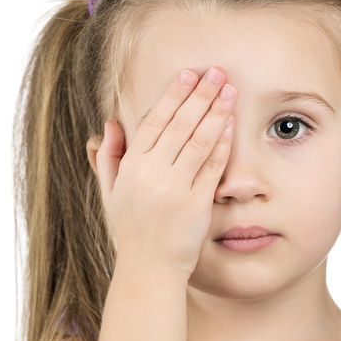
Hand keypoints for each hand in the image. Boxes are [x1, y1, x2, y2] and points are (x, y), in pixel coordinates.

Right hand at [94, 66, 236, 276]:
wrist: (149, 268)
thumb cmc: (131, 230)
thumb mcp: (111, 192)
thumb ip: (109, 157)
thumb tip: (110, 124)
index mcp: (131, 167)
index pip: (154, 121)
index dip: (173, 95)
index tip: (189, 74)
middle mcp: (152, 174)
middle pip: (181, 125)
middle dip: (201, 95)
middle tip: (217, 72)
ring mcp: (175, 188)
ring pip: (199, 141)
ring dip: (216, 112)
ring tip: (230, 90)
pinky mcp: (196, 204)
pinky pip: (212, 167)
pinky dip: (222, 143)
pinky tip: (231, 124)